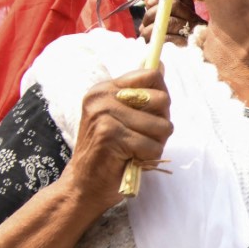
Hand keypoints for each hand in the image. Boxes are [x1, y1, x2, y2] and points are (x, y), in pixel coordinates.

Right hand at [64, 69, 172, 209]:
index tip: (150, 114)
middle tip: (141, 137)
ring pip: (162, 126)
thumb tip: (161, 65)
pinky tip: (129, 159)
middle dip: (161, 125)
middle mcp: (102, 96)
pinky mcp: (110, 134)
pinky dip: (147, 158)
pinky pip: (152, 146)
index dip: (161, 98)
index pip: (152, 75)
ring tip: (134, 150)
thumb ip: (143, 94)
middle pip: (162, 100)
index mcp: (106, 88)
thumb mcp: (126, 117)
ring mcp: (104, 114)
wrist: (86, 183)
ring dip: (155, 145)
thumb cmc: (113, 151)